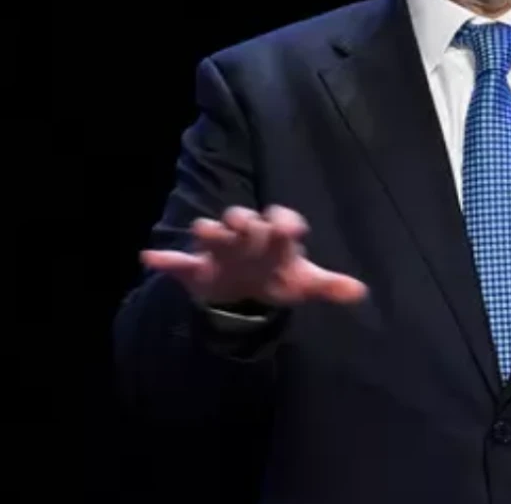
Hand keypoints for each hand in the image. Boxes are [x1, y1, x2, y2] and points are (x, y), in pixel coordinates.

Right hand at [140, 206, 367, 306]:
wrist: (248, 292)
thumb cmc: (279, 276)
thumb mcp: (304, 282)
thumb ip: (330, 285)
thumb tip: (360, 292)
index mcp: (275, 236)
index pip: (282, 220)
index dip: (286, 222)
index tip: (291, 229)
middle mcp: (247, 236)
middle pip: (244, 219)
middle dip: (245, 220)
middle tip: (245, 224)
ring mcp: (221, 249)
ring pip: (211, 233)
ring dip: (208, 232)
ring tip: (204, 232)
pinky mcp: (197, 267)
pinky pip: (178, 262)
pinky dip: (165, 259)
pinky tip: (150, 257)